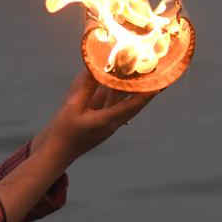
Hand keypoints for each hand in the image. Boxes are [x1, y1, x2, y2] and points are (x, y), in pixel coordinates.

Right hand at [36, 69, 160, 163]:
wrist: (59, 152)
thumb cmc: (63, 131)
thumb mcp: (72, 107)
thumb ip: (85, 88)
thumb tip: (94, 69)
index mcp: (105, 121)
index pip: (131, 106)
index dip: (146, 95)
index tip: (159, 84)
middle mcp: (112, 124)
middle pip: (135, 107)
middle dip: (149, 93)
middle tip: (163, 80)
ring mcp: (110, 126)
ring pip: (129, 108)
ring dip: (139, 95)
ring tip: (151, 82)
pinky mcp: (105, 125)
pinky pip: (120, 110)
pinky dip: (127, 99)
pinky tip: (128, 90)